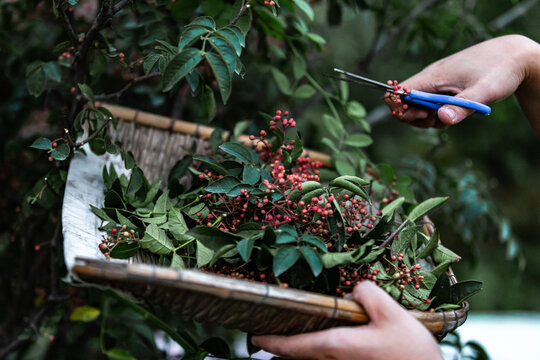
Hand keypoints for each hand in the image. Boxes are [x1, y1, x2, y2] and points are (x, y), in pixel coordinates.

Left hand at [251, 281, 442, 359]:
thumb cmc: (412, 353)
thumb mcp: (393, 313)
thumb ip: (367, 294)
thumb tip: (353, 291)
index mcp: (337, 346)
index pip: (294, 346)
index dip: (271, 341)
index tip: (255, 336)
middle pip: (301, 356)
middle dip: (283, 346)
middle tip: (270, 332)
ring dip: (302, 350)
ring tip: (294, 334)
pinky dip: (320, 352)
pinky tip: (328, 338)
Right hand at [385, 35, 539, 133]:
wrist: (513, 57)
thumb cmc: (499, 71)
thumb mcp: (484, 93)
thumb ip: (462, 107)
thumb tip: (441, 119)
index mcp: (432, 77)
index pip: (397, 92)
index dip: (402, 109)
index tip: (424, 116)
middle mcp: (429, 78)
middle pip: (404, 103)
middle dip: (416, 118)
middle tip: (439, 119)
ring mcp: (435, 82)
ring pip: (417, 105)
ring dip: (428, 118)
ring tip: (451, 115)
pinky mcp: (443, 86)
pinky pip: (429, 103)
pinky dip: (437, 112)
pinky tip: (454, 111)